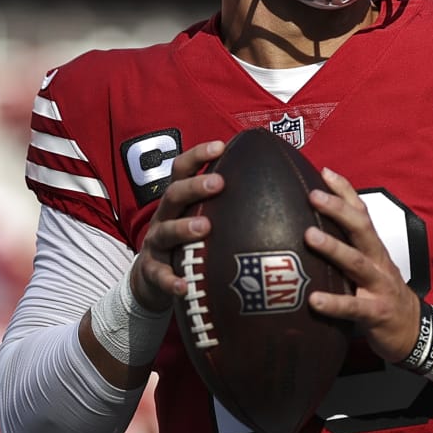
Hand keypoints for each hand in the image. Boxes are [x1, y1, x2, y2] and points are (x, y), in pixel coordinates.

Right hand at [131, 139, 226, 311]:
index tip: (221, 146)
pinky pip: (160, 276)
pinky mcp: (152, 271)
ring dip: (183, 228)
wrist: (152, 279)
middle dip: (194, 186)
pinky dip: (172, 281)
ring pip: (166, 231)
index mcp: (179, 201)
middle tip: (218, 183)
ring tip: (204, 228)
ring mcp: (156, 244)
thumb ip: (229, 205)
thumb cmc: (188, 242)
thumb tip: (280, 189)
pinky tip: (185, 287)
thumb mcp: (202, 218)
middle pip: (174, 194)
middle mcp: (164, 217)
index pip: (182, 169)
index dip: (198, 155)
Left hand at [304, 169, 421, 364]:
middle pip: (361, 229)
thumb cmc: (382, 295)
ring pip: (357, 263)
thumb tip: (311, 233)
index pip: (362, 213)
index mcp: (375, 249)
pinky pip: (353, 307)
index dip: (345, 191)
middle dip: (338, 210)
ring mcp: (378, 287)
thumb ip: (348, 251)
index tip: (324, 172)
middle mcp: (378, 262)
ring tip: (309, 237)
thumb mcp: (370, 268)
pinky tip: (313, 300)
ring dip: (334, 248)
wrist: (414, 332)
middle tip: (313, 196)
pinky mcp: (376, 313)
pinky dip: (334, 303)